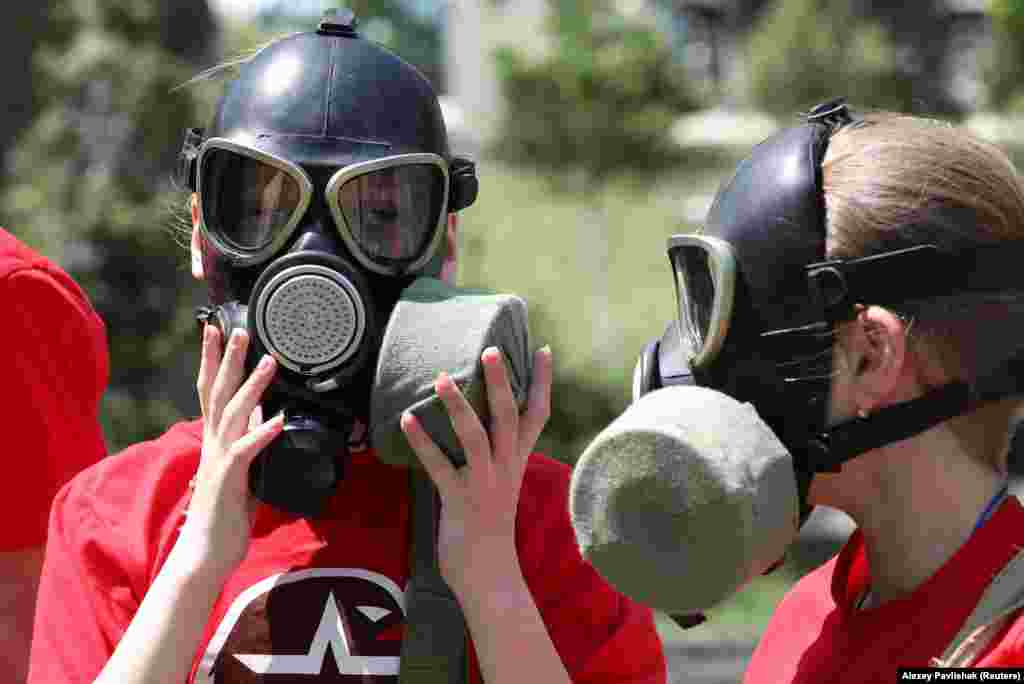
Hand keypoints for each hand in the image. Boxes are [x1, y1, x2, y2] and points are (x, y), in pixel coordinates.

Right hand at [181, 325, 283, 576]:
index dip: (214, 361)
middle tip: (238, 329)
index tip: (217, 332)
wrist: (206, 555)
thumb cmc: (225, 517)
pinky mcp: (228, 480)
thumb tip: (264, 421)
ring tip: (270, 362)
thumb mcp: (243, 473)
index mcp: (214, 442)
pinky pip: (245, 451)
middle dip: (227, 359)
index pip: (212, 392)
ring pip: (233, 413)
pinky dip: (261, 433)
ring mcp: (218, 460)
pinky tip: (277, 420)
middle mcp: (212, 445)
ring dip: (252, 386)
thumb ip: (250, 446)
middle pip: (217, 393)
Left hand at [400, 345, 552, 596]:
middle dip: (501, 383)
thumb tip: (477, 414)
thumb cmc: (489, 521)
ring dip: (458, 406)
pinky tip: (406, 419)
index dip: (543, 383)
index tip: (544, 349)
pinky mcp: (458, 500)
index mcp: (517, 460)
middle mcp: (506, 467)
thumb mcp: (501, 479)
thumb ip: (495, 450)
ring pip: (476, 438)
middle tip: (491, 350)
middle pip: (509, 418)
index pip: (538, 416)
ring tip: (441, 378)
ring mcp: (483, 483)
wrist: (487, 572)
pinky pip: (439, 466)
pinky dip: (422, 442)